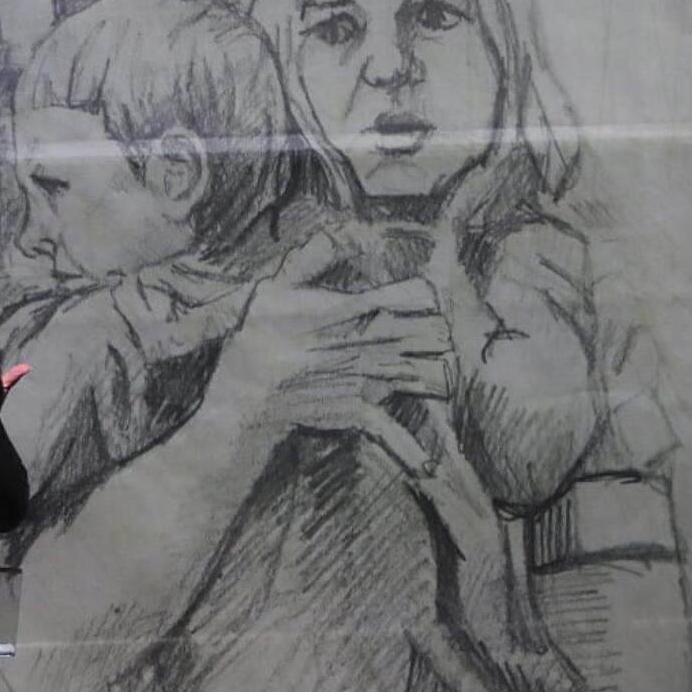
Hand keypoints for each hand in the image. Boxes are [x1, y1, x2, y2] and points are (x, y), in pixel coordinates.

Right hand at [218, 236, 456, 475]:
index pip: (401, 297)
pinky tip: (427, 462)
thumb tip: (344, 229)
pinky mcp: (357, 412)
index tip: (433, 295)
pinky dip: (409, 448)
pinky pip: (391, 429)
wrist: (241, 404)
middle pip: (422, 334)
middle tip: (450, 328)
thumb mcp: (271, 290)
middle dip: (441, 331)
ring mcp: (361, 382)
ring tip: (448, 366)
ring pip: (420, 374)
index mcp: (342, 313)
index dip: (425, 295)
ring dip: (440, 371)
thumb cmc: (254, 343)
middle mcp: (358, 346)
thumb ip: (309, 259)